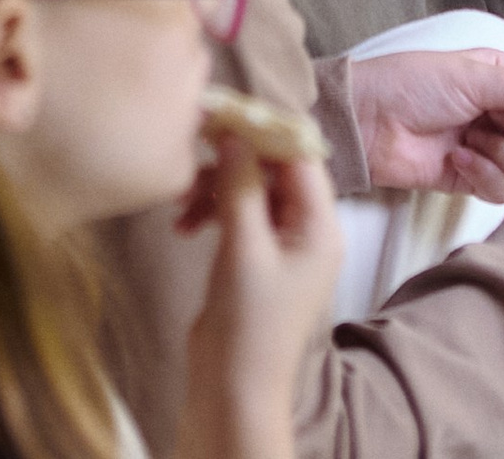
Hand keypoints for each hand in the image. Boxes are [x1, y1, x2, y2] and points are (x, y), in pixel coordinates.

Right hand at [173, 126, 340, 458]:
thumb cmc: (249, 322)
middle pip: (273, 168)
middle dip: (232, 159)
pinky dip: (211, 209)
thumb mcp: (244, 247)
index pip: (300, 155)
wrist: (234, 390)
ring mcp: (281, 244)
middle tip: (193, 150)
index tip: (223, 113)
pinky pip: (237, 212)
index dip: (264, 129)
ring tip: (182, 202)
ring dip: (215, 186)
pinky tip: (183, 224)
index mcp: (320, 226)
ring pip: (250, 187)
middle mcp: (307, 229)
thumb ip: (241, 185)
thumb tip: (234, 130)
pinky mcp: (256, 257)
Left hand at [345, 46, 503, 200]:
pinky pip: (503, 191)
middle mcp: (503, 113)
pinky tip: (457, 158)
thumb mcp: (471, 76)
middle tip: (492, 122)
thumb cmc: (411, 84)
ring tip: (469, 138)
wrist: (369, 123)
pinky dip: (483, 176)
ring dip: (499, 155)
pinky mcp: (474, 179)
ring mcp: (490, 147)